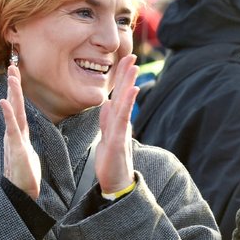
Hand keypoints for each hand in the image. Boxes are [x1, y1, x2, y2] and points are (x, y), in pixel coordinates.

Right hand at [0, 63, 41, 199]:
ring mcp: (15, 140)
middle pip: (16, 106)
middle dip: (15, 86)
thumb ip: (24, 143)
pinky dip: (9, 115)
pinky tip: (4, 102)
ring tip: (12, 77)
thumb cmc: (25, 176)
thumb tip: (23, 138)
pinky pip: (12, 128)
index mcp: (20, 134)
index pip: (20, 109)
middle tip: (13, 67)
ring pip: (15, 113)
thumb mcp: (28, 155)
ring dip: (14, 94)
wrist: (21, 193)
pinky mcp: (17, 148)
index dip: (17, 93)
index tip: (16, 75)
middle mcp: (16, 134)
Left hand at [95, 54, 138, 194]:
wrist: (116, 183)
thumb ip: (107, 120)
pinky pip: (123, 120)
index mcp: (117, 122)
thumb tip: (107, 103)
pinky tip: (132, 92)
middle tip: (132, 55)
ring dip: (129, 85)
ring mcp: (121, 131)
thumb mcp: (106, 137)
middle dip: (127, 75)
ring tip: (133, 68)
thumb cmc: (111, 162)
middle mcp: (121, 124)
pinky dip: (127, 105)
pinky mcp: (118, 141)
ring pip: (125, 104)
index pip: (119, 96)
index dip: (122, 78)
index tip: (125, 60)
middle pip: (124, 95)